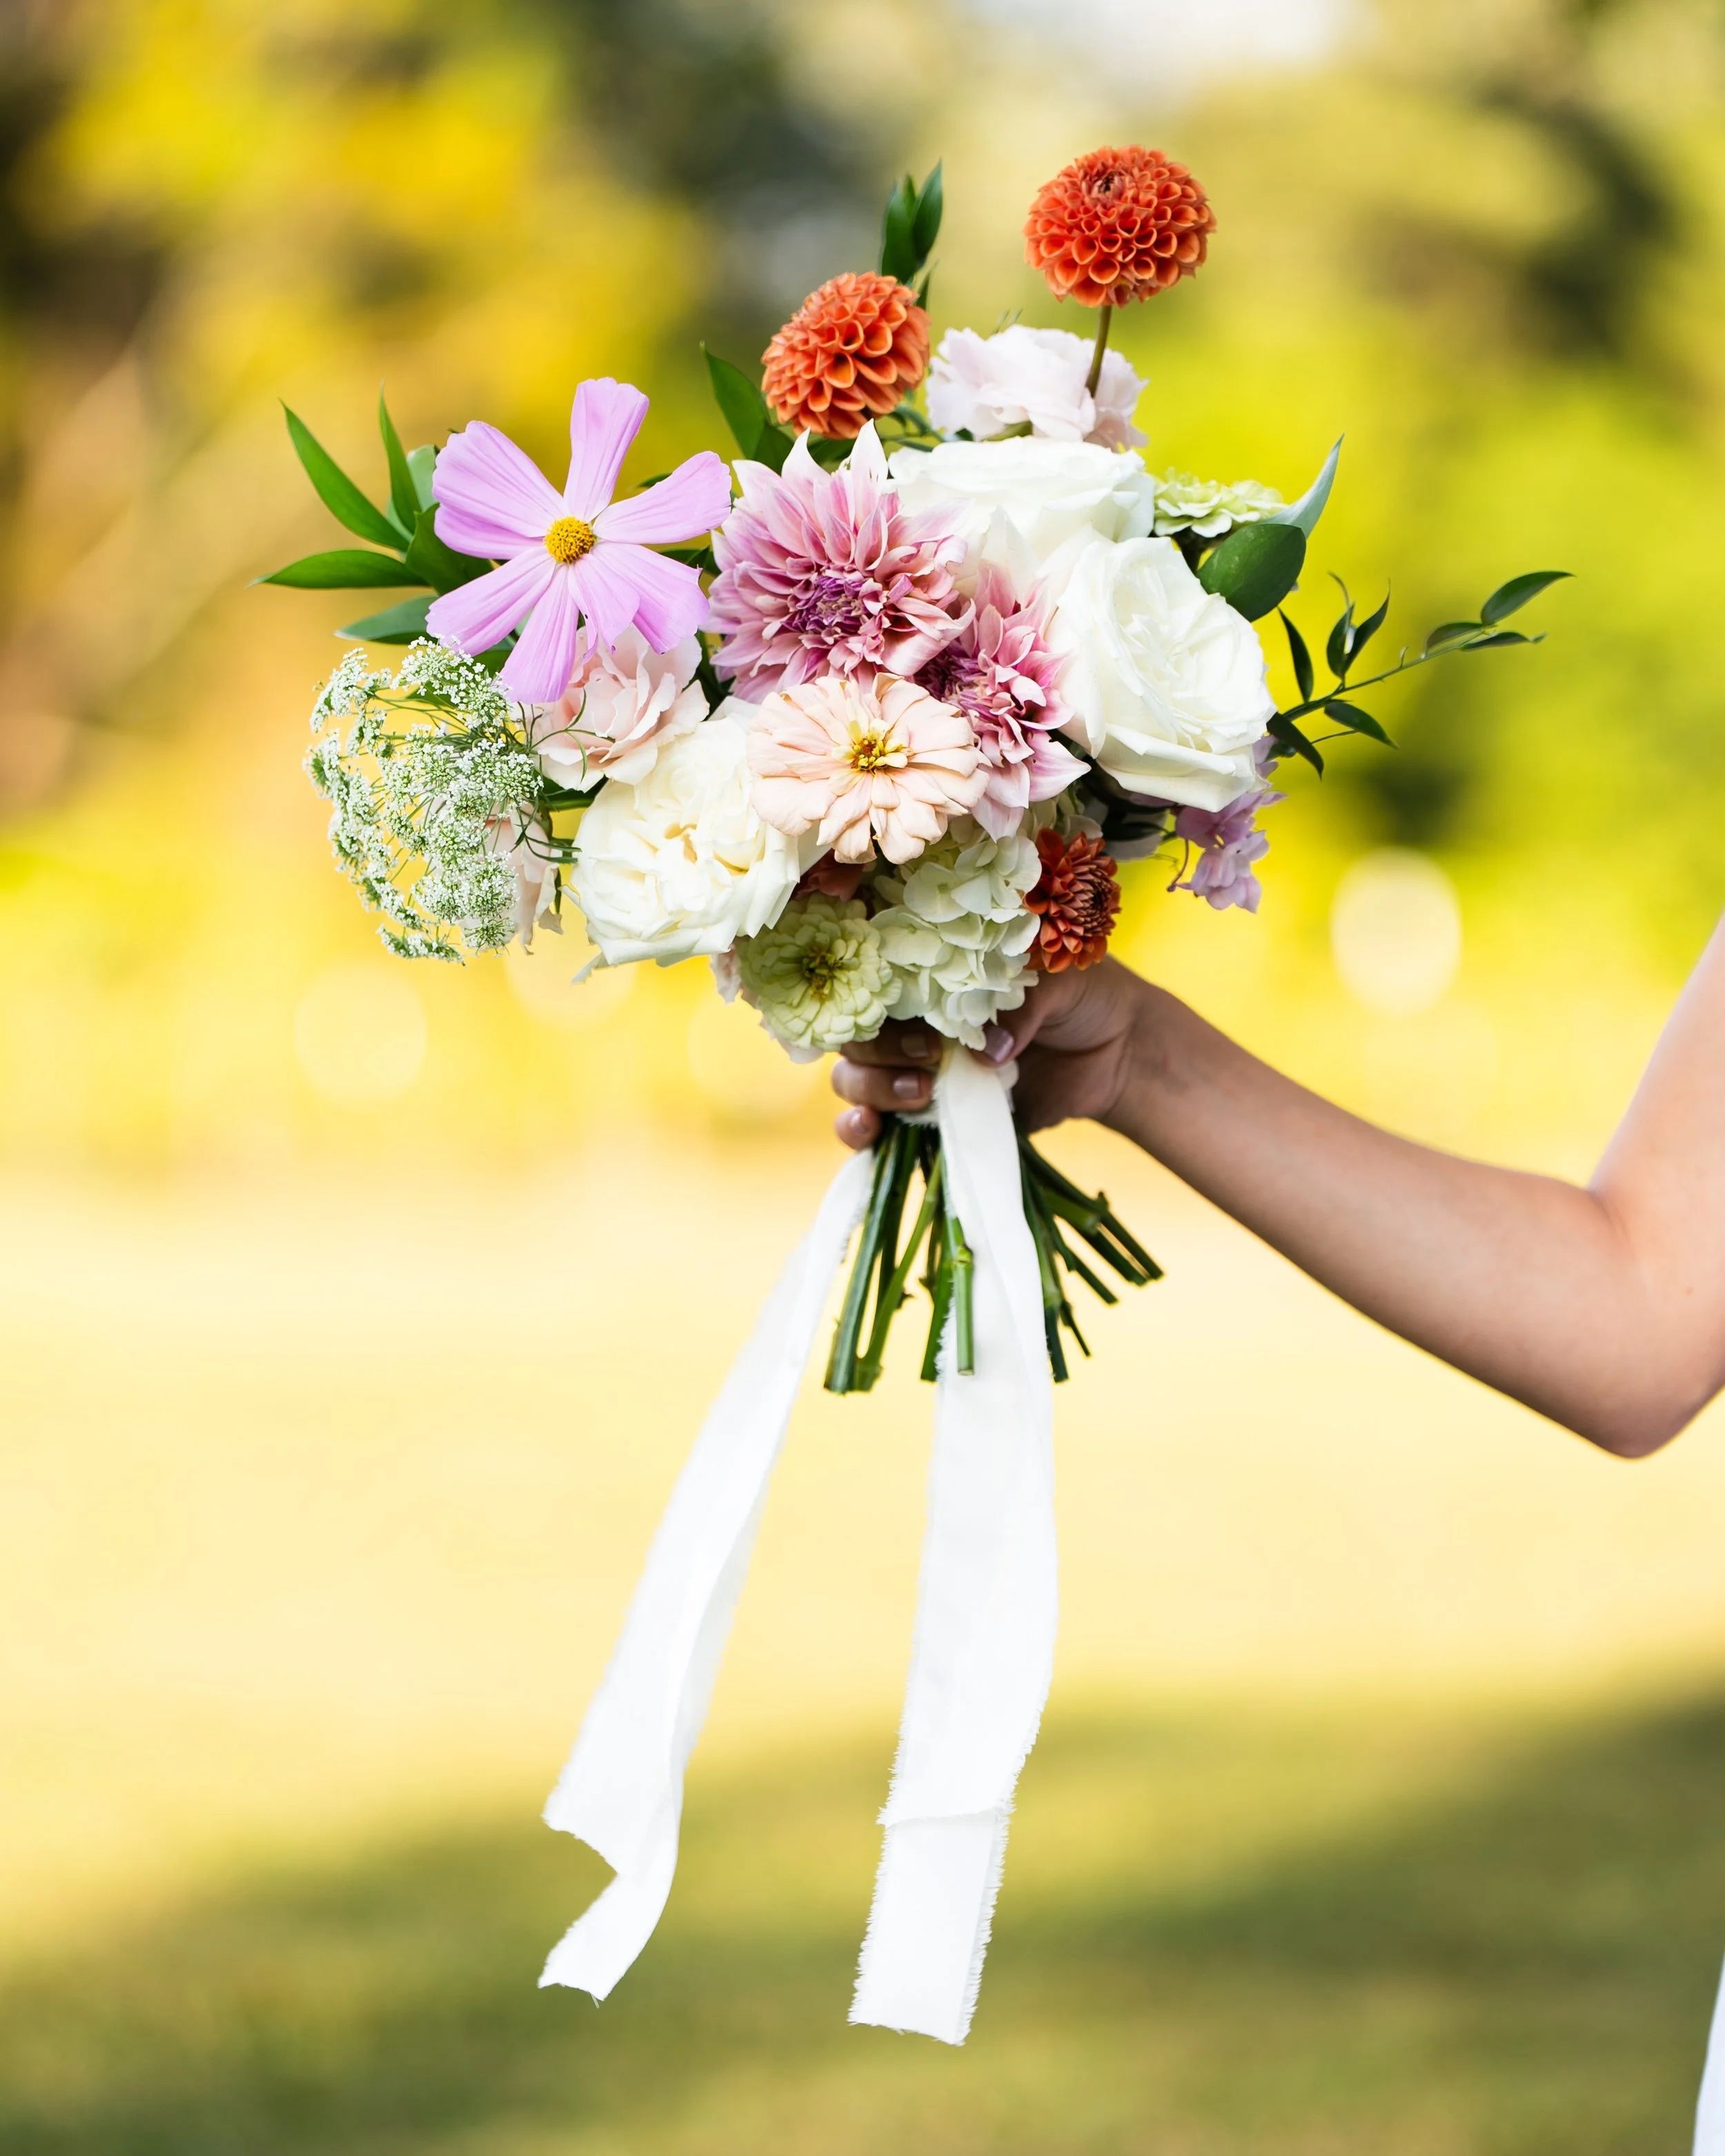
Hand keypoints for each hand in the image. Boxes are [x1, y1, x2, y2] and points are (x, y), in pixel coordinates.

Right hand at [830, 958, 1149, 1147]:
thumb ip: (1020, 1006)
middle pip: (855, 1038)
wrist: (1121, 1053)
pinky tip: (871, 1135)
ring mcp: (918, 1071)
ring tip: (921, 1095)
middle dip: (879, 1053)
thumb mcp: (1058, 980)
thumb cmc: (1084, 995)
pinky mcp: (937, 1118)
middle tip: (930, 1058)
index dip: (873, 998)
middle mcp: (914, 1022)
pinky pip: (881, 1131)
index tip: (918, 1017)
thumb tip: (989, 1051)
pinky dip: (863, 1136)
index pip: (870, 982)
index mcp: (932, 977)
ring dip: (871, 1091)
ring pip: (856, 1082)